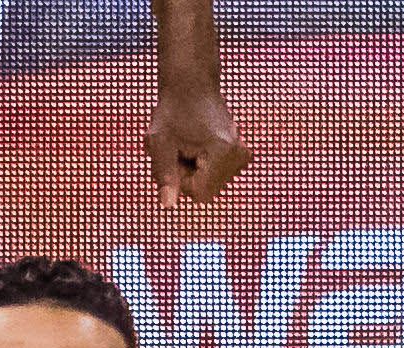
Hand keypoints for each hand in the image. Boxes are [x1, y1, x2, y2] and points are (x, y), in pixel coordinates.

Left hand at [143, 81, 243, 204]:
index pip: (197, 193)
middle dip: (187, 175)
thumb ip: (164, 175)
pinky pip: (215, 177)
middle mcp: (239, 157)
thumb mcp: (160, 142)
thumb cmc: (173, 110)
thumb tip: (166, 206)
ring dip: (192, 170)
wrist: (193, 85)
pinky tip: (197, 145)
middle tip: (180, 147)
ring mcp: (243, 157)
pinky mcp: (242, 157)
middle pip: (205, 191)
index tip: (175, 153)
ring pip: (209, 185)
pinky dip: (201, 166)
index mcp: (223, 152)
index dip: (180, 179)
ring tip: (188, 144)